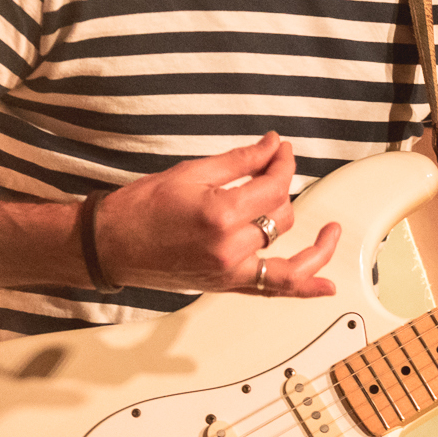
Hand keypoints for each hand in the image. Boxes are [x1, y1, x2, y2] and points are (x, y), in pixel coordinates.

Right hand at [90, 132, 339, 296]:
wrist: (109, 245)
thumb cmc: (140, 209)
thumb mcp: (191, 172)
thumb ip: (241, 160)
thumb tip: (274, 146)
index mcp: (220, 214)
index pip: (274, 186)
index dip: (283, 163)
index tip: (282, 151)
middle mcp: (230, 248)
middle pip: (281, 215)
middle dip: (282, 188)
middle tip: (275, 168)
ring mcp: (230, 272)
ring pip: (285, 249)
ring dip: (298, 229)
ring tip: (326, 226)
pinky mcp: (226, 286)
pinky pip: (274, 290)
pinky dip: (304, 288)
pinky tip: (328, 287)